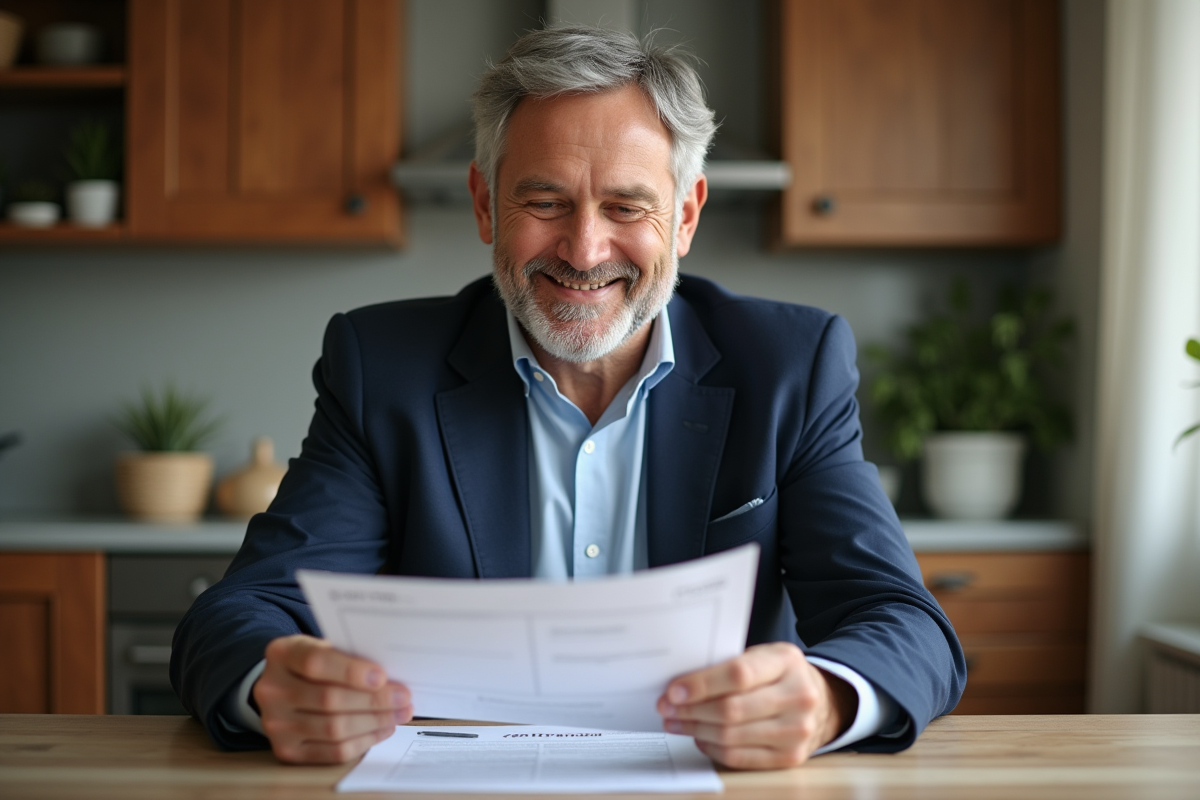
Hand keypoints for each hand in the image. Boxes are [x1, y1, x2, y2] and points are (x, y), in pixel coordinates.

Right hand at [253, 634, 412, 763]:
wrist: (282, 685)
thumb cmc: (313, 663)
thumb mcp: (323, 645)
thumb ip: (349, 655)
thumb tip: (392, 674)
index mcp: (282, 654)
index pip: (315, 662)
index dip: (350, 671)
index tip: (382, 676)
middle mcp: (271, 690)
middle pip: (328, 699)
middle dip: (373, 700)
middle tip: (403, 697)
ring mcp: (275, 723)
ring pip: (333, 728)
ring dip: (374, 722)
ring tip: (399, 714)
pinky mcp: (286, 750)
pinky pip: (332, 752)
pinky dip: (363, 741)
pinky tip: (382, 729)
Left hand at [656, 642, 856, 769]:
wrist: (824, 702)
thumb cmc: (782, 675)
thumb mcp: (765, 655)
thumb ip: (731, 663)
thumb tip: (682, 683)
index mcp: (787, 662)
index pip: (738, 674)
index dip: (701, 684)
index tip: (674, 691)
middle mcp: (798, 696)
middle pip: (731, 710)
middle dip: (691, 710)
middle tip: (667, 707)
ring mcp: (797, 730)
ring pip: (731, 736)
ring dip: (695, 730)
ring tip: (677, 722)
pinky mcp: (790, 757)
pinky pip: (739, 757)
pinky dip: (712, 748)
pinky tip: (700, 737)